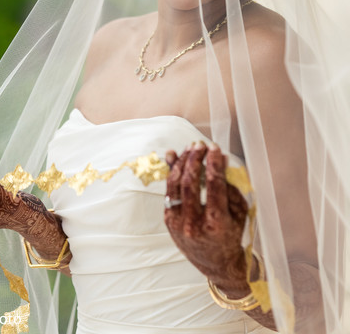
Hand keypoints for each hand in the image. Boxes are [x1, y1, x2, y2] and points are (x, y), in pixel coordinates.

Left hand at [164, 142, 248, 292]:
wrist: (216, 263)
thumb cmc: (232, 234)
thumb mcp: (239, 213)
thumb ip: (231, 187)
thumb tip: (220, 159)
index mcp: (216, 224)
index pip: (214, 187)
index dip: (214, 165)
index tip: (215, 148)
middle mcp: (194, 225)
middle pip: (190, 184)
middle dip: (194, 160)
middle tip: (200, 144)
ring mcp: (178, 223)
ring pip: (175, 186)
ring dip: (182, 162)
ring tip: (190, 147)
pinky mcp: (169, 221)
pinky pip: (168, 191)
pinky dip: (170, 172)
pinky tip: (173, 156)